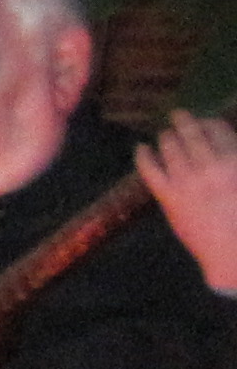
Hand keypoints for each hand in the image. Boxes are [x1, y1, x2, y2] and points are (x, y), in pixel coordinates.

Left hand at [138, 109, 236, 293]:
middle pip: (192, 133)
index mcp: (235, 162)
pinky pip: (150, 170)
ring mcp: (187, 181)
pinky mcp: (169, 197)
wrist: (233, 253)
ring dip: (167, 137)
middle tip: (178, 115)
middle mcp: (210, 166)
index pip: (218, 129)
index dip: (209, 123)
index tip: (205, 121)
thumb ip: (235, 163)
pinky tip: (141, 148)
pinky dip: (144, 156)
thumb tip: (230, 150)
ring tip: (165, 135)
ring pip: (170, 147)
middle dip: (185, 121)